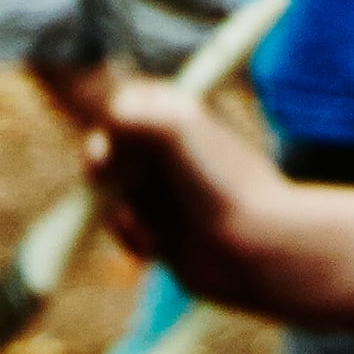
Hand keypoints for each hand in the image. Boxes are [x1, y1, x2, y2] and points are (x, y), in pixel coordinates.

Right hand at [83, 79, 353, 329]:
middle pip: (118, 147)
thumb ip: (138, 113)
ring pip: (116, 191)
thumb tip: (111, 114)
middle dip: (101, 158)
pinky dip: (131, 236)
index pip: (137, 103)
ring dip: (115, 206)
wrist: (254, 250)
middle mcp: (177, 154)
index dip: (118, 114)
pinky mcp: (164, 233)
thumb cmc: (224, 182)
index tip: (113, 127)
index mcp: (189, 121)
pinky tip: (153, 247)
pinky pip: (127, 228)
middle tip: (99, 166)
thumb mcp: (180, 128)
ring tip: (134, 223)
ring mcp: (169, 194)